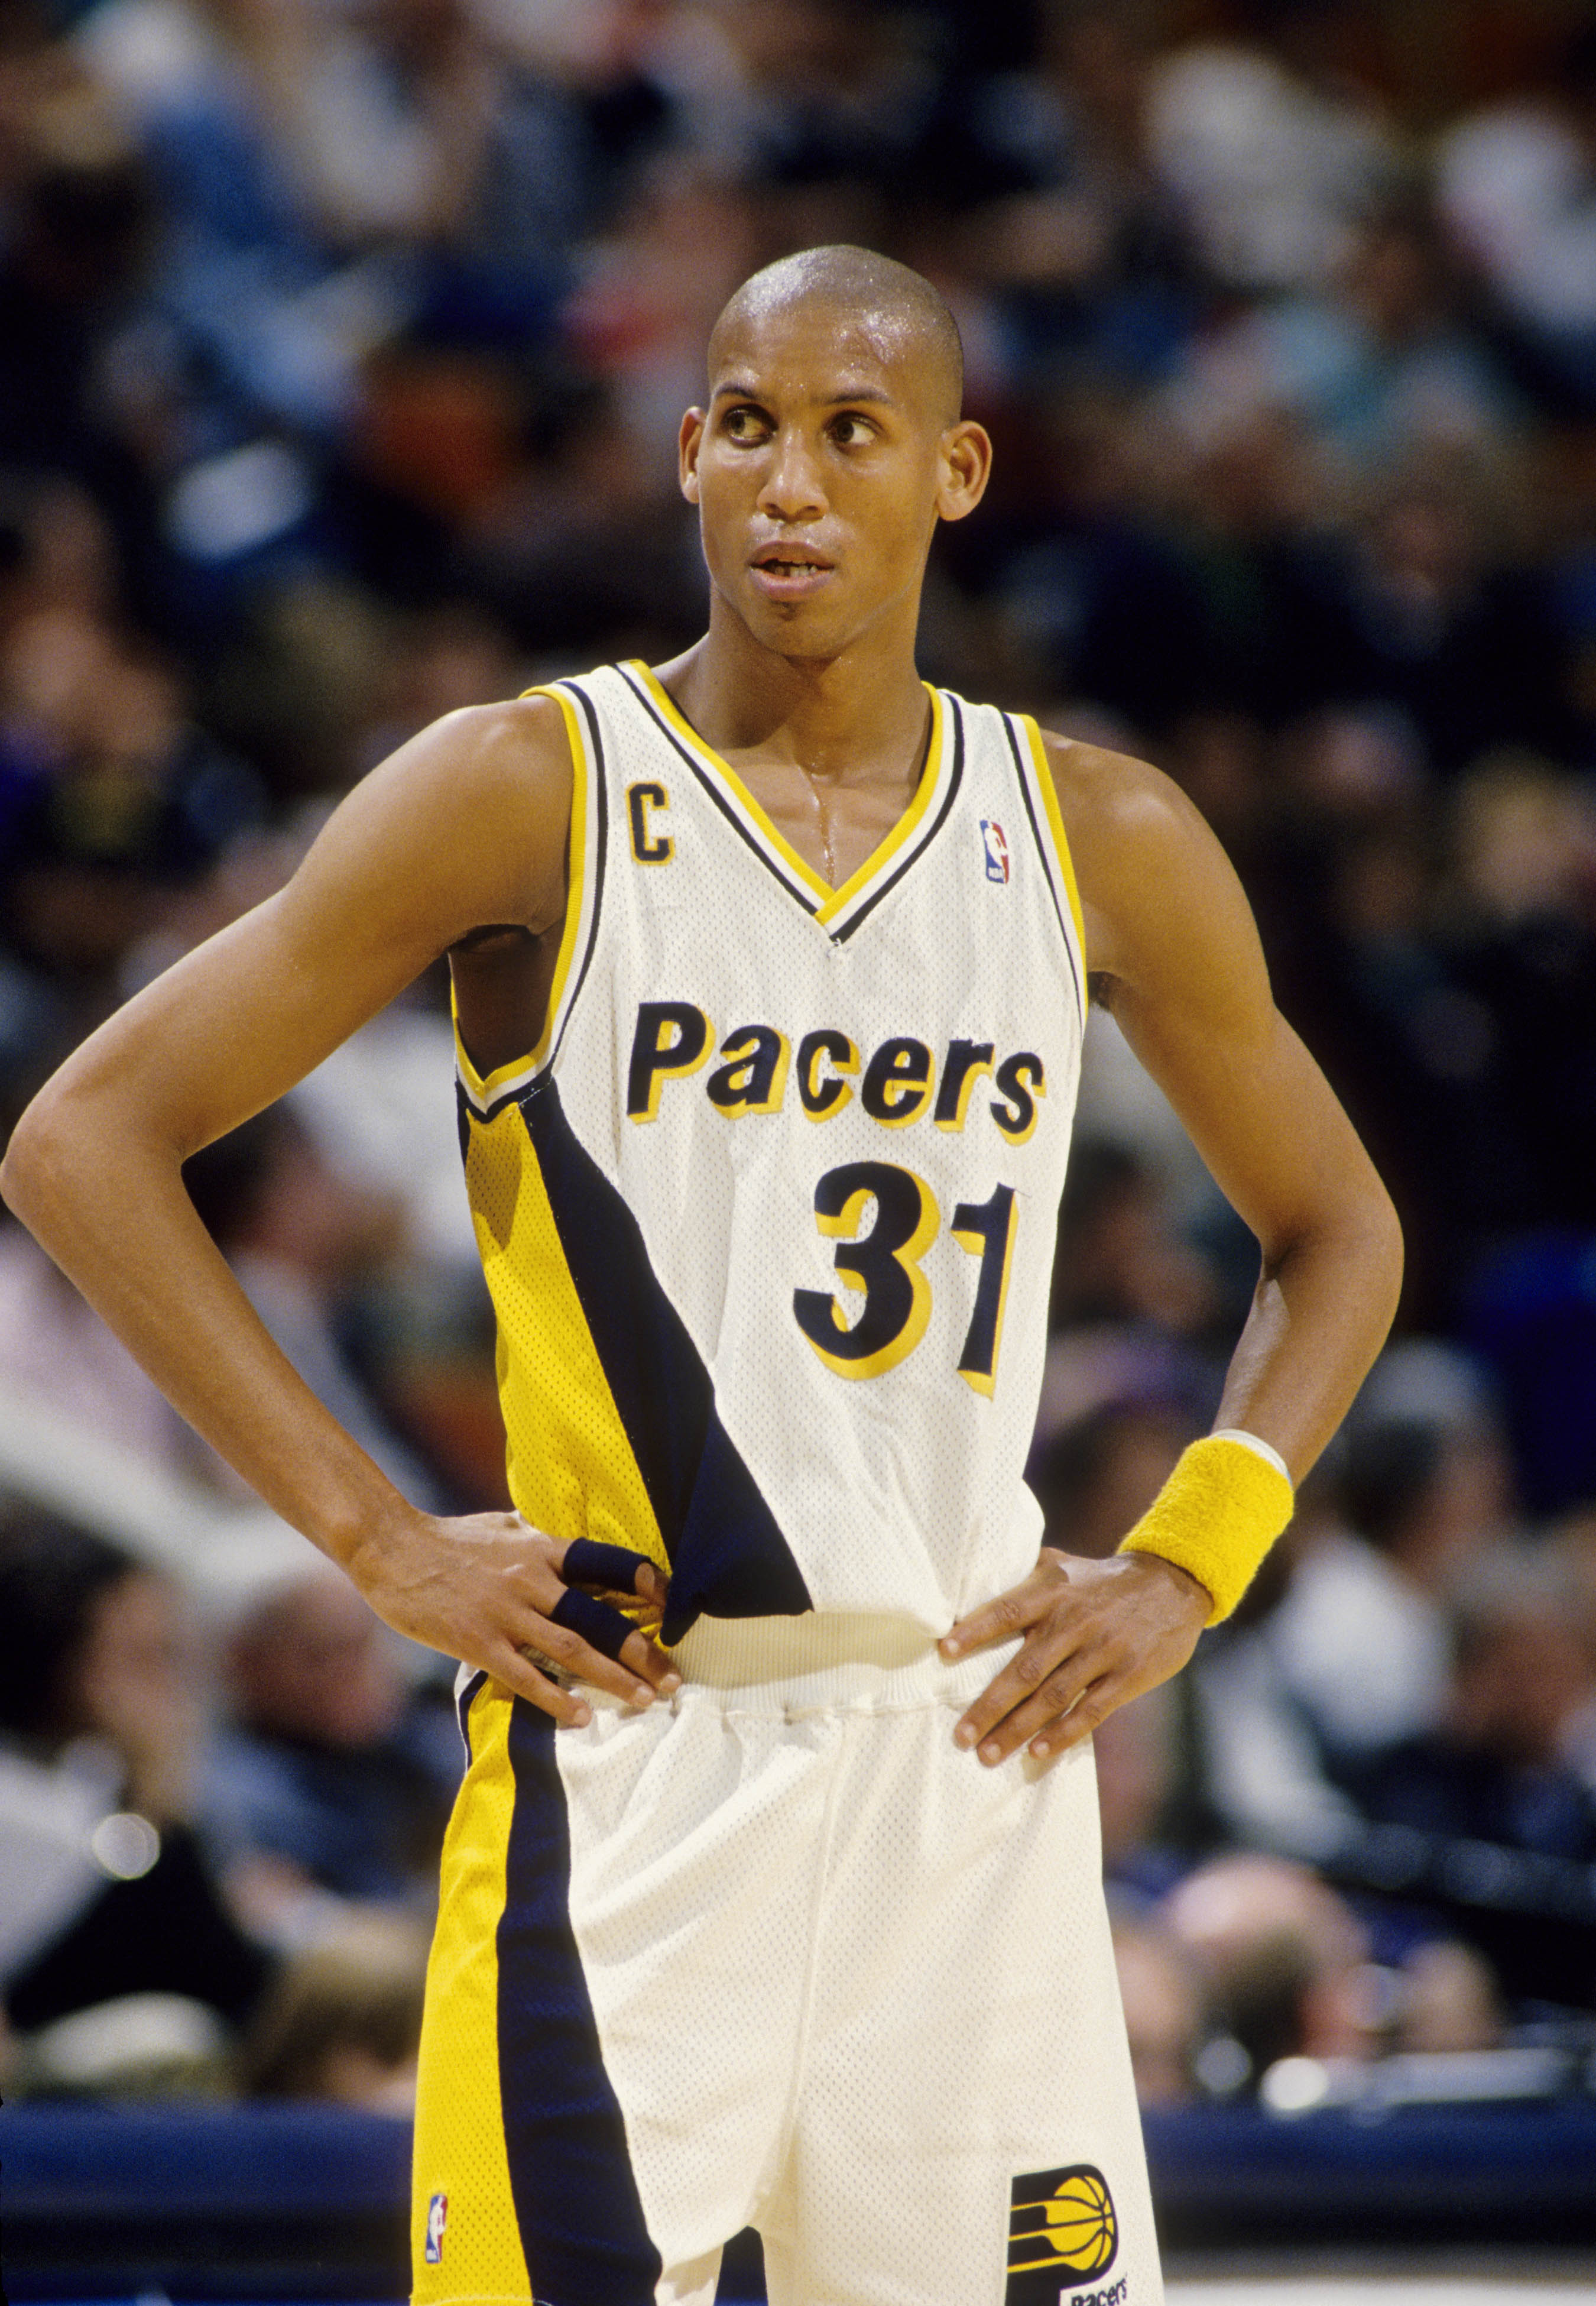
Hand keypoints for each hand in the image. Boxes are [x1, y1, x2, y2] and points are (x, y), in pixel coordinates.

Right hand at [347, 1511, 678, 1726]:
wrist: (391, 1549)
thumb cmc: (451, 1539)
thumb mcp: (504, 1527)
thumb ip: (541, 1538)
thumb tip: (572, 1544)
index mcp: (542, 1548)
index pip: (608, 1563)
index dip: (646, 1584)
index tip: (673, 1607)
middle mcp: (532, 1578)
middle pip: (599, 1616)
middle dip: (642, 1650)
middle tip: (673, 1678)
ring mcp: (505, 1612)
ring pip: (572, 1648)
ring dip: (613, 1677)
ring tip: (646, 1700)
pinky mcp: (477, 1641)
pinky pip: (525, 1676)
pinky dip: (556, 1698)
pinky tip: (580, 1717)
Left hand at [939, 1547, 1207, 1765]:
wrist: (1172, 1584)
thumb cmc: (1103, 1579)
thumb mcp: (1063, 1565)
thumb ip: (1024, 1577)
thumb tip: (972, 1582)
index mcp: (1053, 1591)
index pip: (1007, 1610)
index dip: (975, 1630)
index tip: (944, 1652)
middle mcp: (1075, 1621)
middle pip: (1025, 1668)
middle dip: (990, 1705)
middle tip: (961, 1735)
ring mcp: (1102, 1650)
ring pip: (1053, 1696)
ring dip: (1018, 1728)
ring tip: (988, 1753)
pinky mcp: (1127, 1675)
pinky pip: (1090, 1711)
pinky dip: (1063, 1734)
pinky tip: (1038, 1752)